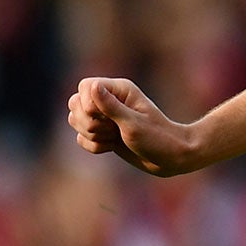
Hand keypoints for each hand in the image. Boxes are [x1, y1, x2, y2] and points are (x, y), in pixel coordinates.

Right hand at [66, 77, 199, 176]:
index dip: (87, 103)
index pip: (85, 86)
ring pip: (75, 121)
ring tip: (114, 138)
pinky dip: (94, 145)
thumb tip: (92, 87)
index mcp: (119, 90)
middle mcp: (109, 100)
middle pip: (75, 104)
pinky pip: (81, 138)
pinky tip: (112, 147)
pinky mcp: (102, 133)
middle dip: (89, 122)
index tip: (106, 118)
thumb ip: (111, 106)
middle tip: (113, 130)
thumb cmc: (158, 139)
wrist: (170, 159)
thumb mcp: (134, 124)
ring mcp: (104, 117)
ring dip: (91, 135)